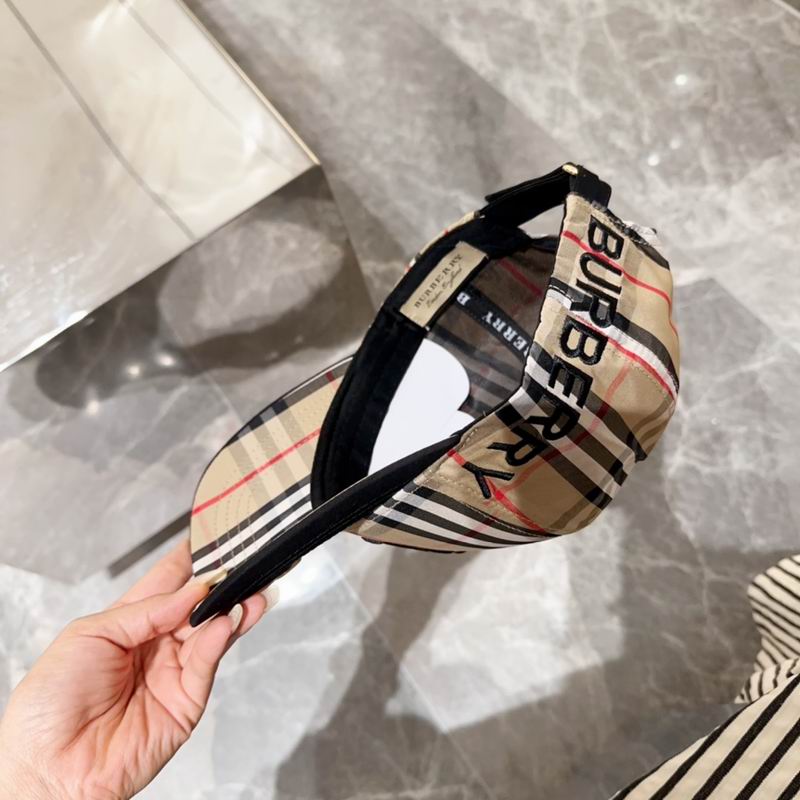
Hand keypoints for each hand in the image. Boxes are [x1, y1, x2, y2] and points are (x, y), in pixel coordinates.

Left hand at [0, 540, 271, 799]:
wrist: (48, 767)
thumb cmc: (49, 704)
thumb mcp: (88, 635)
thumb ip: (144, 610)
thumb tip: (190, 591)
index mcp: (128, 622)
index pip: (168, 581)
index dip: (190, 559)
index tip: (212, 536)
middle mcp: (156, 644)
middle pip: (198, 605)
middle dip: (221, 583)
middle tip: (242, 560)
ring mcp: (173, 671)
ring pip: (212, 631)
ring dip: (232, 608)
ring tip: (248, 590)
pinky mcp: (187, 701)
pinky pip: (208, 662)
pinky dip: (220, 639)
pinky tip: (226, 620)